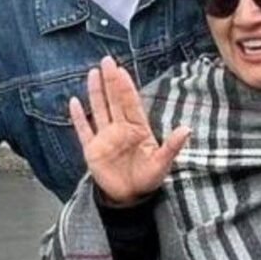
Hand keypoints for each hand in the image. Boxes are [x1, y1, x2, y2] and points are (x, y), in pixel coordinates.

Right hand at [69, 57, 189, 204]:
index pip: (129, 102)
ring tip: (92, 73)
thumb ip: (171, 145)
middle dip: (110, 81)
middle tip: (106, 61)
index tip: (121, 70)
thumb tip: (186, 129)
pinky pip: (83, 130)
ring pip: (99, 109)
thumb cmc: (148, 178)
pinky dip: (78, 117)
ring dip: (95, 92)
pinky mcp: (92, 149)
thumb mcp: (162, 163)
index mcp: (137, 128)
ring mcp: (105, 137)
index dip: (125, 86)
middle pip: (113, 100)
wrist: (130, 198)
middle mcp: (120, 128)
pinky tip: (74, 103)